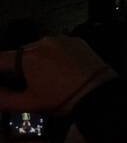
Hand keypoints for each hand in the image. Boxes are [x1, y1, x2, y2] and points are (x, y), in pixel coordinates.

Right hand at [0, 36, 114, 116]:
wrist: (99, 92)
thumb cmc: (61, 99)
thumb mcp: (30, 103)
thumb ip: (5, 98)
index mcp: (27, 58)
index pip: (1, 59)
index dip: (0, 70)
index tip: (2, 78)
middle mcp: (42, 42)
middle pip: (20, 53)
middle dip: (18, 66)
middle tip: (25, 82)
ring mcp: (60, 38)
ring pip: (39, 48)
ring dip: (37, 59)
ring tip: (46, 76)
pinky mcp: (76, 40)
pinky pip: (58, 45)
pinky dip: (55, 54)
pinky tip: (62, 69)